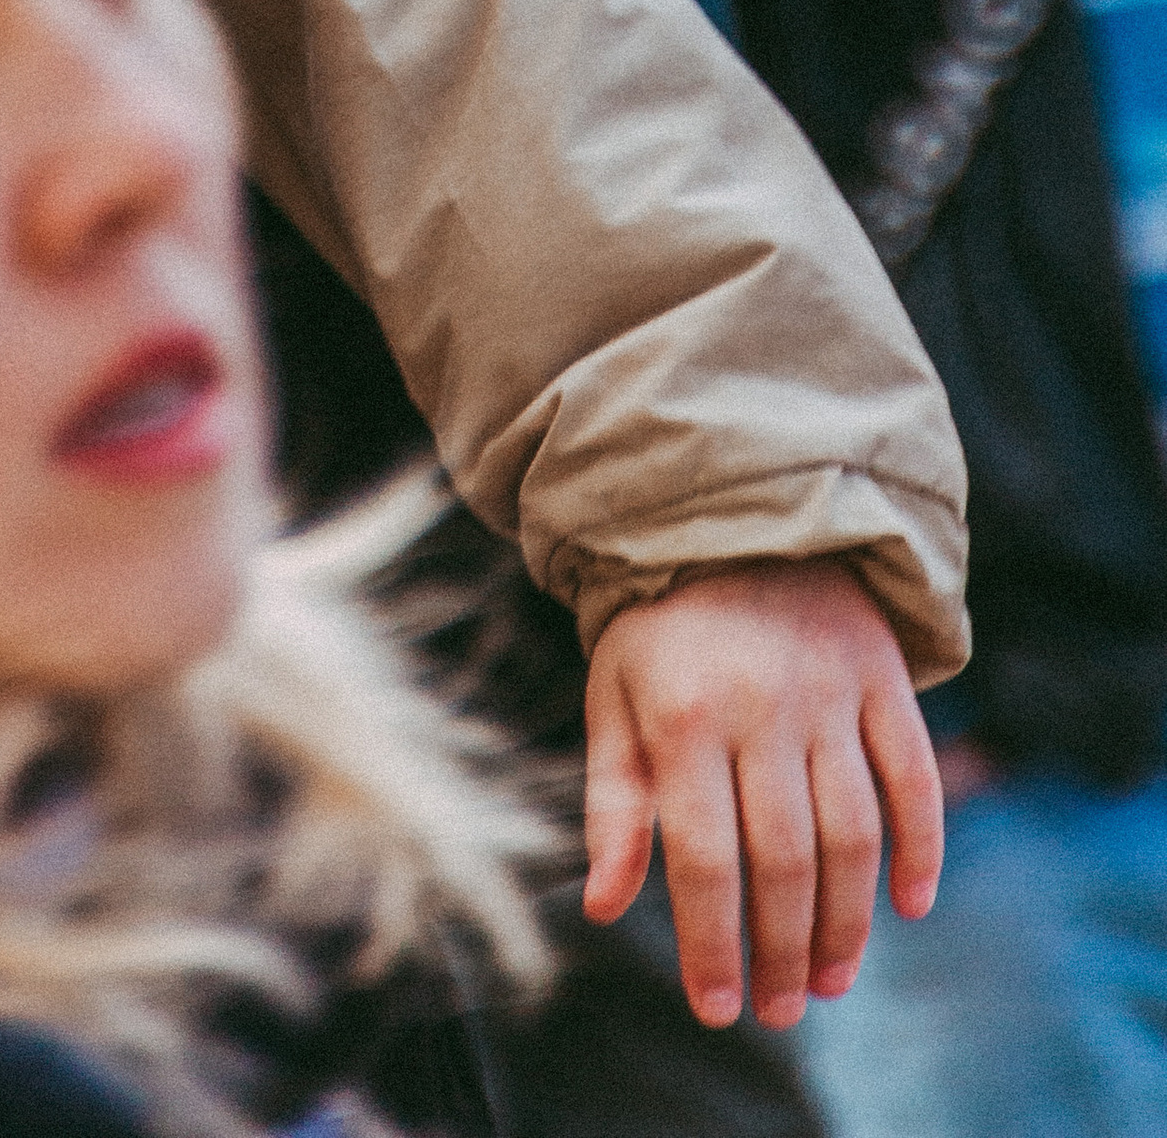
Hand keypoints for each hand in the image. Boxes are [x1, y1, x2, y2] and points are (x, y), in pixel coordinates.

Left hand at [582, 558, 942, 1028]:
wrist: (735, 514)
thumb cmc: (661, 628)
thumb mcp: (614, 699)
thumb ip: (613, 803)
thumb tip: (603, 908)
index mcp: (683, 714)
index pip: (703, 857)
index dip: (711, 942)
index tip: (717, 1006)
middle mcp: (761, 705)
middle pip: (784, 859)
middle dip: (783, 950)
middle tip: (781, 1010)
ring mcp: (830, 691)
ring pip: (852, 833)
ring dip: (849, 922)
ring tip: (830, 980)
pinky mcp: (883, 678)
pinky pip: (913, 777)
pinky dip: (921, 847)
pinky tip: (910, 906)